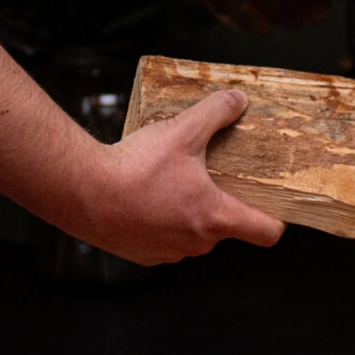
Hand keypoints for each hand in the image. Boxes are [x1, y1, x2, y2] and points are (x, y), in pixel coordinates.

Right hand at [89, 89, 285, 264]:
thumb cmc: (133, 168)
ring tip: (176, 184)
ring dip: (191, 213)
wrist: (79, 191)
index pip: (267, 233)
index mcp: (216, 217)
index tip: (273, 205)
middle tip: (213, 178)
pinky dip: (163, 223)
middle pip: (228, 228)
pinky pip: (165, 241)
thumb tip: (238, 100)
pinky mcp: (143, 255)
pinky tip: (150, 199)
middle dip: (223, 203)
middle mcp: (197, 243)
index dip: (276, 219)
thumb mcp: (183, 130)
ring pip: (195, 234)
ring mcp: (169, 252)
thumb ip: (216, 112)